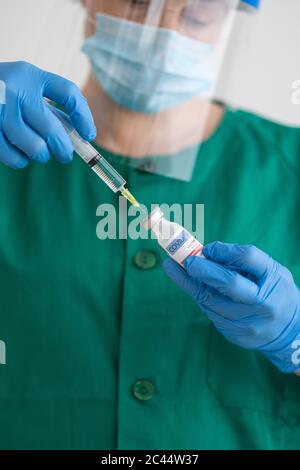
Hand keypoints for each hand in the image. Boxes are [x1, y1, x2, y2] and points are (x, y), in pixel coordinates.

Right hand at [0, 61, 95, 167]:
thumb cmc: (7, 96)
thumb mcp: (28, 90)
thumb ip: (51, 109)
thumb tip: (81, 139)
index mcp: (31, 74)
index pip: (68, 93)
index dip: (83, 117)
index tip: (89, 135)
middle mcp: (15, 87)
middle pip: (51, 126)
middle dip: (63, 147)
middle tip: (65, 154)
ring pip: (31, 144)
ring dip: (41, 154)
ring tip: (42, 154)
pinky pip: (10, 153)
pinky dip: (19, 159)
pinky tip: (21, 155)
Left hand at [163, 242, 299, 372]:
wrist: (290, 332)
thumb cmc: (275, 292)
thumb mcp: (269, 271)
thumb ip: (242, 261)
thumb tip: (207, 252)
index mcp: (273, 279)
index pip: (248, 257)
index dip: (224, 250)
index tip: (207, 248)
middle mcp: (263, 302)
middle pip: (229, 282)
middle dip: (204, 270)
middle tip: (186, 261)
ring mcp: (249, 322)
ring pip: (212, 300)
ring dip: (194, 284)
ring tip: (181, 270)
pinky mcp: (236, 335)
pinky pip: (212, 313)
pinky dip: (203, 299)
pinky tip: (198, 290)